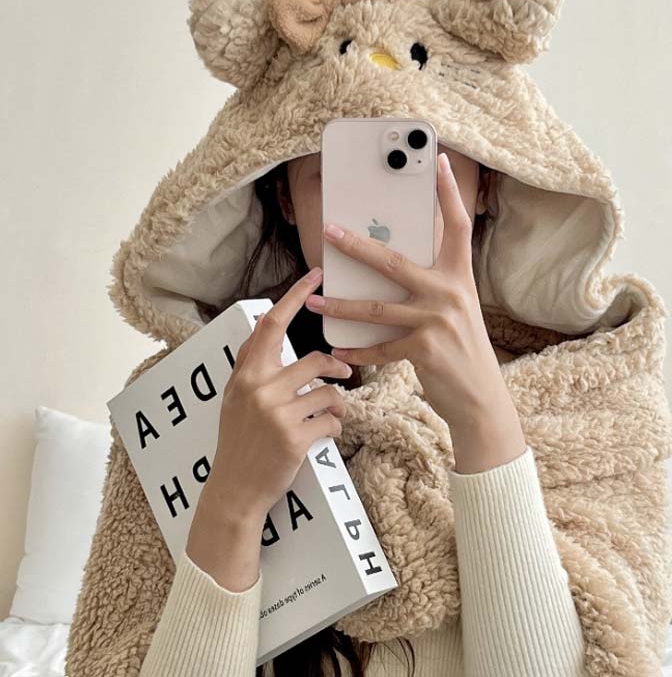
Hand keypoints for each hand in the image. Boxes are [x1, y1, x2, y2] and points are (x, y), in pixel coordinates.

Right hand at [204, 265, 352, 521]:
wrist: (234, 490)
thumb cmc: (238, 441)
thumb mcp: (236, 397)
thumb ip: (253, 363)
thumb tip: (265, 323)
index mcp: (246, 374)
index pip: (271, 325)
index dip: (294, 296)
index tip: (315, 274)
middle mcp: (259, 387)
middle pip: (316, 360)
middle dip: (337, 368)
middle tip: (345, 373)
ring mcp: (276, 413)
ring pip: (330, 392)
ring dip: (337, 404)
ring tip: (330, 413)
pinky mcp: (294, 437)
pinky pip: (332, 421)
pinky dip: (334, 427)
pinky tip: (324, 435)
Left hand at [306, 152, 525, 471]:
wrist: (480, 398)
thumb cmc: (462, 350)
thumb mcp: (455, 310)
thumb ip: (430, 286)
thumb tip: (387, 267)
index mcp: (460, 277)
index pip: (457, 225)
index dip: (449, 192)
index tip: (441, 160)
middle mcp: (451, 292)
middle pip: (395, 260)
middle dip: (357, 245)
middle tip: (329, 231)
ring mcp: (438, 320)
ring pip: (375, 307)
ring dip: (339, 306)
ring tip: (314, 302)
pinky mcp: (424, 349)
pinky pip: (379, 346)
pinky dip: (357, 350)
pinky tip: (338, 350)